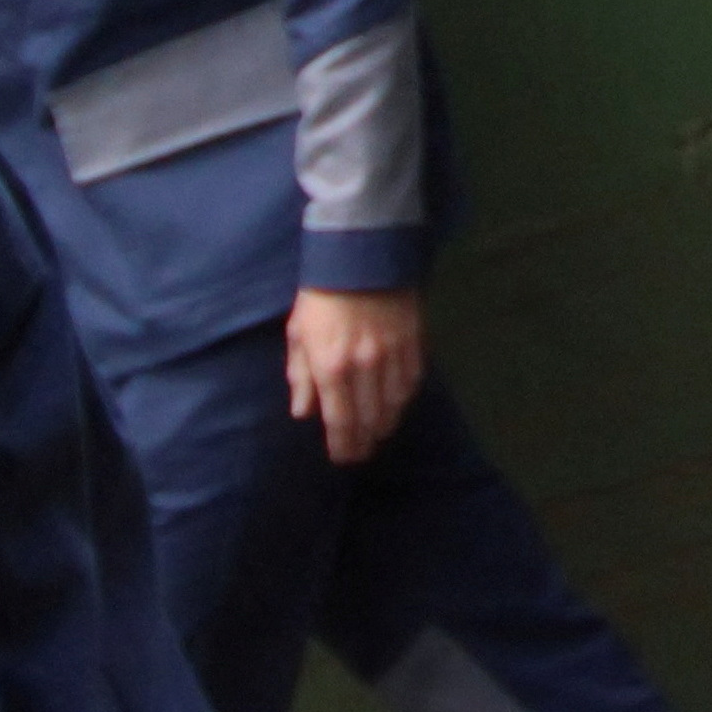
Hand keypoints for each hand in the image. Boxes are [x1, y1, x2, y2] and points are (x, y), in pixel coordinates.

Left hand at [287, 286, 426, 465]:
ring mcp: (392, 355)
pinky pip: (412, 382)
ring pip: (394, 405)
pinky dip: (404, 399)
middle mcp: (363, 366)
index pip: (340, 420)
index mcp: (331, 366)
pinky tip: (397, 404)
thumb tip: (303, 413)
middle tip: (361, 452)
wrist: (359, 253)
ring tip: (379, 433)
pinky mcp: (412, 341)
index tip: (343, 458)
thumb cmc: (320, 294)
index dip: (343, 445)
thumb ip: (301, 376)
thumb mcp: (299, 333)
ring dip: (386, 424)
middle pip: (370, 419)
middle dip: (365, 441)